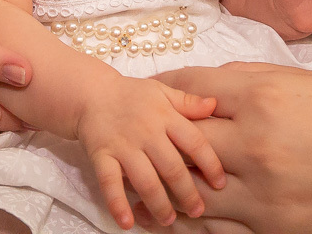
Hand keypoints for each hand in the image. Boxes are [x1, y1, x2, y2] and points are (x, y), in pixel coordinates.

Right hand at [78, 76, 223, 229]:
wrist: (91, 93)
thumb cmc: (131, 95)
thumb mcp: (162, 91)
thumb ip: (188, 101)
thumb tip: (214, 104)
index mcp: (165, 116)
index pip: (194, 142)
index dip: (210, 164)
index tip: (220, 184)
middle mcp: (146, 132)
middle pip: (172, 167)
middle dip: (187, 193)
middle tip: (197, 211)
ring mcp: (123, 145)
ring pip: (145, 180)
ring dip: (159, 204)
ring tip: (169, 221)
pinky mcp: (101, 155)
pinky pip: (109, 183)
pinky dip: (117, 204)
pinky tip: (127, 223)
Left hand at [149, 63, 311, 232]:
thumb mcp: (310, 83)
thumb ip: (252, 80)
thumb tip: (208, 87)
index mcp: (266, 98)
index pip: (191, 89)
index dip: (165, 88)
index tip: (152, 90)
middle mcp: (257, 146)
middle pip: (181, 141)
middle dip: (157, 136)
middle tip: (139, 134)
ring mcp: (265, 195)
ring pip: (191, 191)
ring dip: (169, 183)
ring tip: (148, 180)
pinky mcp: (276, 231)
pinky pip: (220, 227)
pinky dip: (198, 218)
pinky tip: (185, 211)